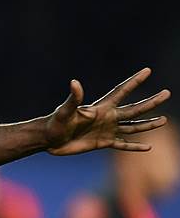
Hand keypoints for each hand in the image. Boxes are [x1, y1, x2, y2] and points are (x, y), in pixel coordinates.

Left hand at [45, 68, 168, 154]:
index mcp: (100, 108)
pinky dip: (134, 146)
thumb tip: (75, 82)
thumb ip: (73, 98)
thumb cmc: (55, 123)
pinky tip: (147, 147)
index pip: (121, 91)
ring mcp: (106, 131)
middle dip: (150, 102)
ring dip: (148, 125)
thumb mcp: (64, 110)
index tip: (147, 70)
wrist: (49, 140)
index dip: (134, 81)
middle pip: (134, 109)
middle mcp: (107, 118)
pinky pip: (123, 145)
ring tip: (164, 120)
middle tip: (167, 92)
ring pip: (132, 127)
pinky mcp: (102, 143)